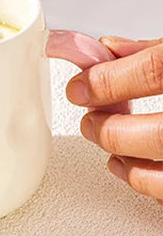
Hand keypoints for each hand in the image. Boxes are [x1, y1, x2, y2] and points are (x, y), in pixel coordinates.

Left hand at [66, 37, 162, 198]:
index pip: (154, 71)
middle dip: (112, 131)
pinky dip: (149, 186)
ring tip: (113, 151)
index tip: (79, 89)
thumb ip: (151, 52)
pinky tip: (137, 171)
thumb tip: (110, 49)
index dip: (107, 81)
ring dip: (128, 165)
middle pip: (157, 133)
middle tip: (91, 123)